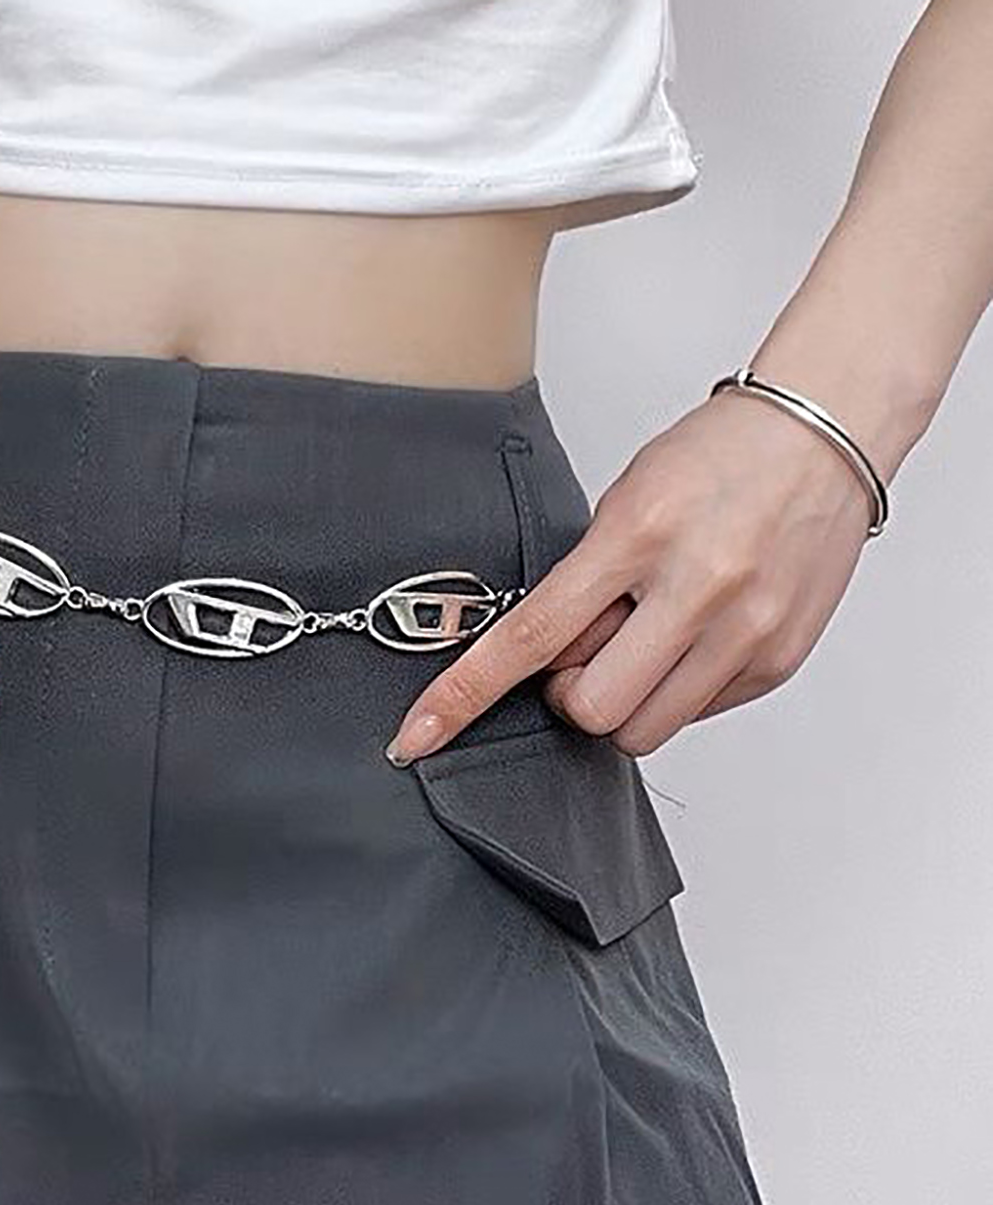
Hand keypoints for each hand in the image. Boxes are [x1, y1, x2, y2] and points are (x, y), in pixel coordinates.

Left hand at [386, 387, 878, 765]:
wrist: (823, 434)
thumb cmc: (717, 459)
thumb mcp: (626, 501)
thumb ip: (581, 583)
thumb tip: (541, 661)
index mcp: (637, 537)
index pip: (529, 637)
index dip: (463, 696)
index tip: (416, 736)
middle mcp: (696, 589)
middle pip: (590, 708)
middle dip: (569, 695)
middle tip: (586, 650)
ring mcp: (744, 630)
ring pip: (641, 731)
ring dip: (622, 702)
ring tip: (643, 642)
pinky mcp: (777, 660)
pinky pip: (694, 716)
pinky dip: (674, 692)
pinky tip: (690, 638)